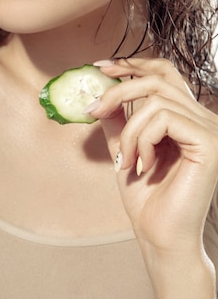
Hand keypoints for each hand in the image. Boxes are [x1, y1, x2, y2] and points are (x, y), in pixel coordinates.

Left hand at [89, 58, 217, 253]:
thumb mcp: (125, 146)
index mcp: (188, 116)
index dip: (133, 63)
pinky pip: (163, 119)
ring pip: (155, 101)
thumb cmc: (145, 197)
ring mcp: (210, 129)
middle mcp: (204, 118)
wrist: (159, 236)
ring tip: (126, 160)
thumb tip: (101, 90)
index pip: (165, 72)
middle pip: (157, 80)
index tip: (101, 67)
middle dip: (118, 91)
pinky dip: (142, 140)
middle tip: (92, 109)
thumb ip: (118, 118)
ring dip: (129, 131)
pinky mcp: (209, 142)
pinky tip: (143, 165)